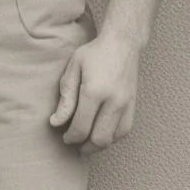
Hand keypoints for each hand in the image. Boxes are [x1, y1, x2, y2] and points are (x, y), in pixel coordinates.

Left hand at [50, 28, 140, 155]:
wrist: (122, 42)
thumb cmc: (94, 53)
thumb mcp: (73, 69)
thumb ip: (66, 97)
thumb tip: (56, 122)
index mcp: (94, 91)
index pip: (81, 127)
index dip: (70, 137)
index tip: (64, 136)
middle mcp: (113, 101)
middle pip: (99, 138)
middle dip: (84, 146)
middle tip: (74, 143)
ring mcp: (126, 104)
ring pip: (113, 138)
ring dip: (98, 145)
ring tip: (86, 143)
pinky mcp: (133, 105)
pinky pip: (124, 131)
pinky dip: (112, 137)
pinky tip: (101, 134)